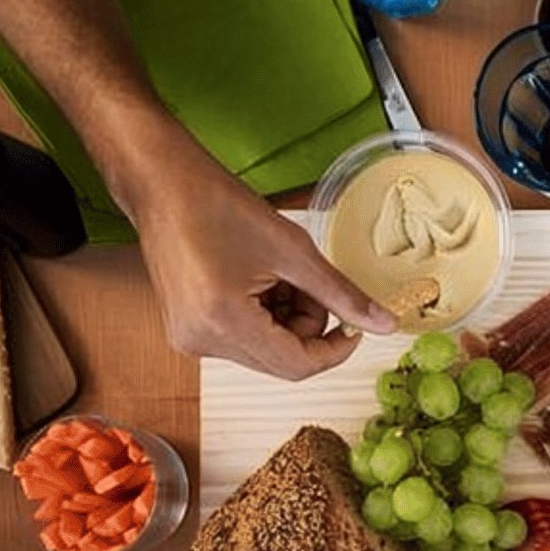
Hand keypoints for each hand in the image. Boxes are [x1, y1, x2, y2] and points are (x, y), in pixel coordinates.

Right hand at [129, 152, 395, 380]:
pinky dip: (263, 315)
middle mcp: (201, 342)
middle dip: (309, 327)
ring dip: (287, 319)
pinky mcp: (187, 329)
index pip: (297, 366)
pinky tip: (258, 279)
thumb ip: (342, 295)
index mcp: (223, 323)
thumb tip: (386, 325)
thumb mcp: (294, 251)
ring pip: (265, 350)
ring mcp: (189, 338)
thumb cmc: (220, 206)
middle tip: (309, 282)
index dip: (336, 350)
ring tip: (278, 272)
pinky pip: (242, 338)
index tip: (355, 325)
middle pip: (282, 361)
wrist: (162, 184)